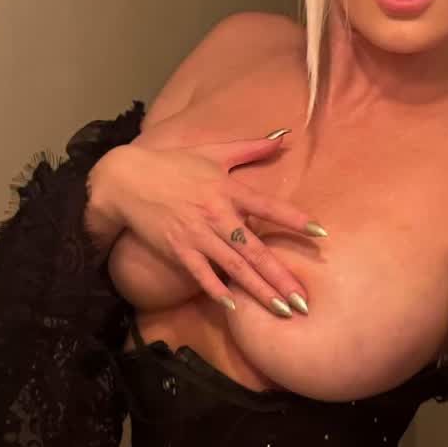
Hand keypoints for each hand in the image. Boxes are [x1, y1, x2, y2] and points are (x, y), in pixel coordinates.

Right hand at [87, 131, 326, 316]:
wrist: (127, 179)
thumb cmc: (173, 164)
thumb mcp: (214, 151)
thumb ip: (251, 147)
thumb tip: (283, 135)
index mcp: (229, 190)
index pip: (269, 206)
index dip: (294, 219)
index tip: (320, 233)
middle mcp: (217, 215)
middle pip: (256, 250)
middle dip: (281, 276)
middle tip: (304, 300)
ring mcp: (197, 235)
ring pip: (234, 267)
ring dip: (259, 290)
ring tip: (282, 310)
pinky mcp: (178, 249)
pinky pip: (201, 274)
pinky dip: (216, 290)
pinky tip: (234, 306)